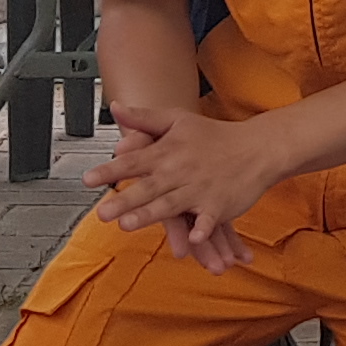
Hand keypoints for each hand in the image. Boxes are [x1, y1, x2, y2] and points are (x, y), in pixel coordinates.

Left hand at [93, 101, 283, 264]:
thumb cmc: (214, 135)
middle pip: (148, 187)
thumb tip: (115, 106)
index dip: (110, 170)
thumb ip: (144, 117)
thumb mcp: (178, 119)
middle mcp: (181, 170)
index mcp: (168, 151)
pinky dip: (203, 228)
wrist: (257, 146)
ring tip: (128, 224)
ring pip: (171, 204)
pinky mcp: (219, 204)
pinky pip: (210, 220)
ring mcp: (200, 188)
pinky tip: (194, 239)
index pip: (133, 161)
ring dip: (150, 215)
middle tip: (103, 212)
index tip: (88, 179)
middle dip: (124, 200)